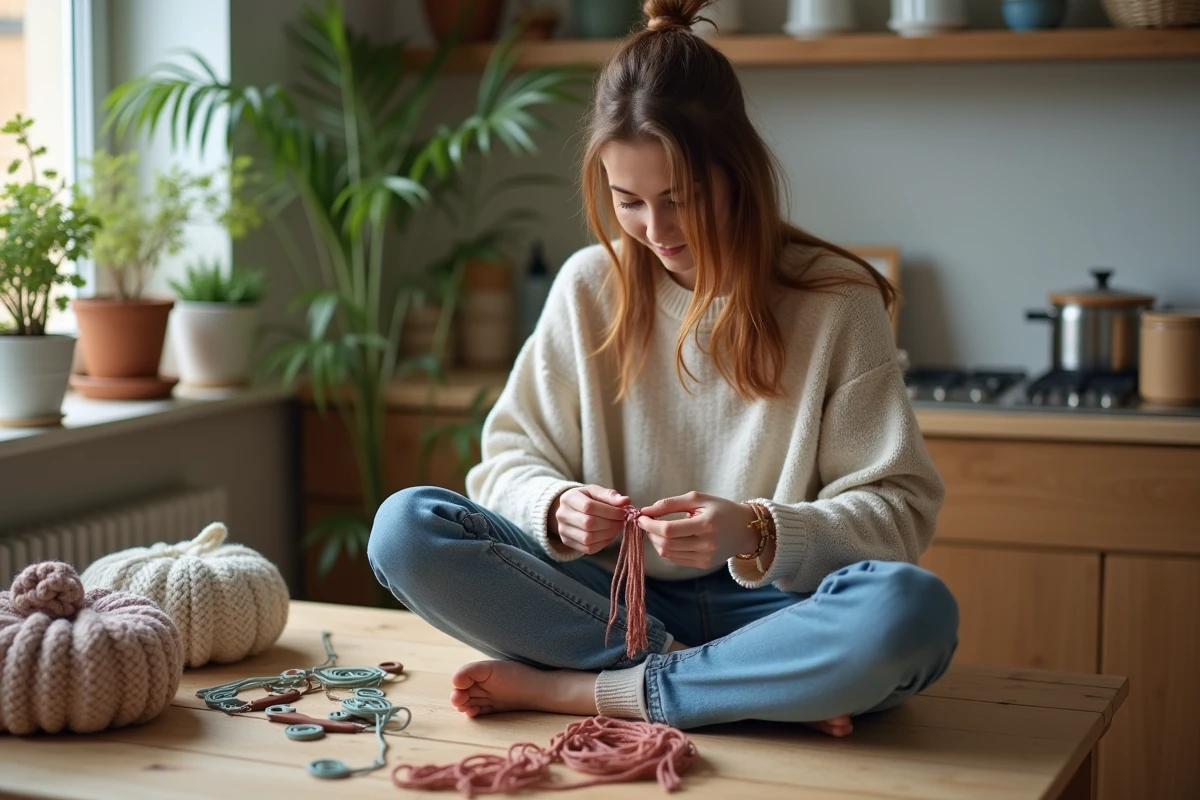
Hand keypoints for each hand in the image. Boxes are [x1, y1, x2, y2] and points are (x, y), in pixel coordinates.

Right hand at [550, 485, 630, 554]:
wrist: (571, 510)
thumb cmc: (586, 499)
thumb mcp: (595, 492)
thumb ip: (610, 495)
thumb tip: (625, 501)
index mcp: (568, 498)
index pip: (589, 506)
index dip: (609, 511)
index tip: (623, 512)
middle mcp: (562, 515)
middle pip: (588, 523)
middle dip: (610, 523)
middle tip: (622, 521)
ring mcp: (563, 531)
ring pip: (588, 538)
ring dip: (608, 534)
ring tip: (617, 527)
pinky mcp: (568, 542)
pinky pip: (588, 548)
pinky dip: (603, 543)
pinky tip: (609, 535)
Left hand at [636, 491, 760, 568]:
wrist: (745, 529)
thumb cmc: (721, 509)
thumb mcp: (698, 499)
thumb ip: (671, 503)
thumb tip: (647, 510)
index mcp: (706, 524)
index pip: (669, 530)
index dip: (650, 524)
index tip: (641, 516)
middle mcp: (706, 544)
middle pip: (666, 544)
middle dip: (650, 532)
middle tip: (646, 522)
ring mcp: (705, 557)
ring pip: (668, 554)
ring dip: (656, 541)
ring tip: (656, 529)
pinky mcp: (703, 564)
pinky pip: (676, 559)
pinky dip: (666, 549)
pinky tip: (668, 538)